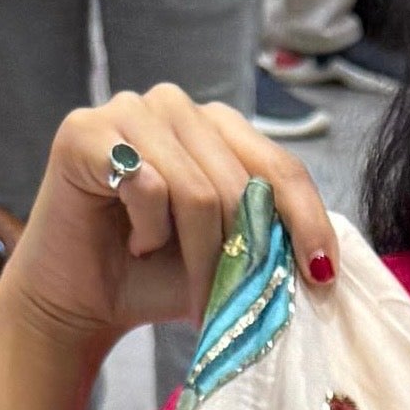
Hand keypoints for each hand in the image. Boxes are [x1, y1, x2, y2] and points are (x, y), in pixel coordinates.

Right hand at [0, 83, 337, 375]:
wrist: (82, 301)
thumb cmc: (156, 277)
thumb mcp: (231, 259)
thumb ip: (272, 241)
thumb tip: (327, 264)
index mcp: (217, 127)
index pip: (281, 166)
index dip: (307, 222)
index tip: (322, 276)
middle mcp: (175, 106)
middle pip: (241, 185)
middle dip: (241, 256)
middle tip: (226, 302)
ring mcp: (128, 109)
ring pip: (198, 190)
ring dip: (195, 255)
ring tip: (177, 276)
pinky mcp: (84, 131)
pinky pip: (146, 185)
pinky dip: (148, 231)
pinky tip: (133, 241)